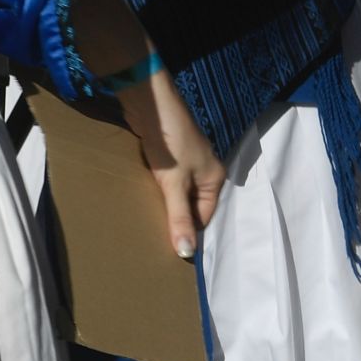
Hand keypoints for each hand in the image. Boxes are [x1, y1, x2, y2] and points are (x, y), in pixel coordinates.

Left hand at [118, 68, 225, 258]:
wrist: (152, 107)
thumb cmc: (170, 146)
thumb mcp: (174, 185)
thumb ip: (179, 219)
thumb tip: (186, 254)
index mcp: (215, 178)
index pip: (204, 216)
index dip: (187, 230)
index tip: (167, 247)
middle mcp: (206, 171)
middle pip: (192, 205)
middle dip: (175, 218)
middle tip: (154, 237)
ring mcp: (188, 163)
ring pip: (178, 193)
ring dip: (165, 204)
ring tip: (148, 220)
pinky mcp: (171, 157)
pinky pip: (168, 182)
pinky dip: (158, 190)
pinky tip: (145, 197)